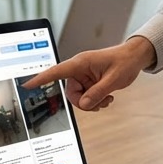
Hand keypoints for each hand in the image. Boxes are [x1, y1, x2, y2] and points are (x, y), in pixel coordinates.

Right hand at [22, 36, 155, 110]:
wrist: (135, 58)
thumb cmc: (125, 61)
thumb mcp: (114, 80)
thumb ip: (98, 93)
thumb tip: (84, 105)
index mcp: (80, 62)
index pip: (56, 71)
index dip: (41, 79)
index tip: (27, 85)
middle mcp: (79, 69)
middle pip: (70, 93)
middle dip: (84, 102)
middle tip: (100, 103)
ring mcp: (84, 76)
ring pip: (78, 97)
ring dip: (92, 103)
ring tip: (107, 99)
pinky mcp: (89, 81)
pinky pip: (86, 96)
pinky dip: (95, 101)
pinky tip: (107, 98)